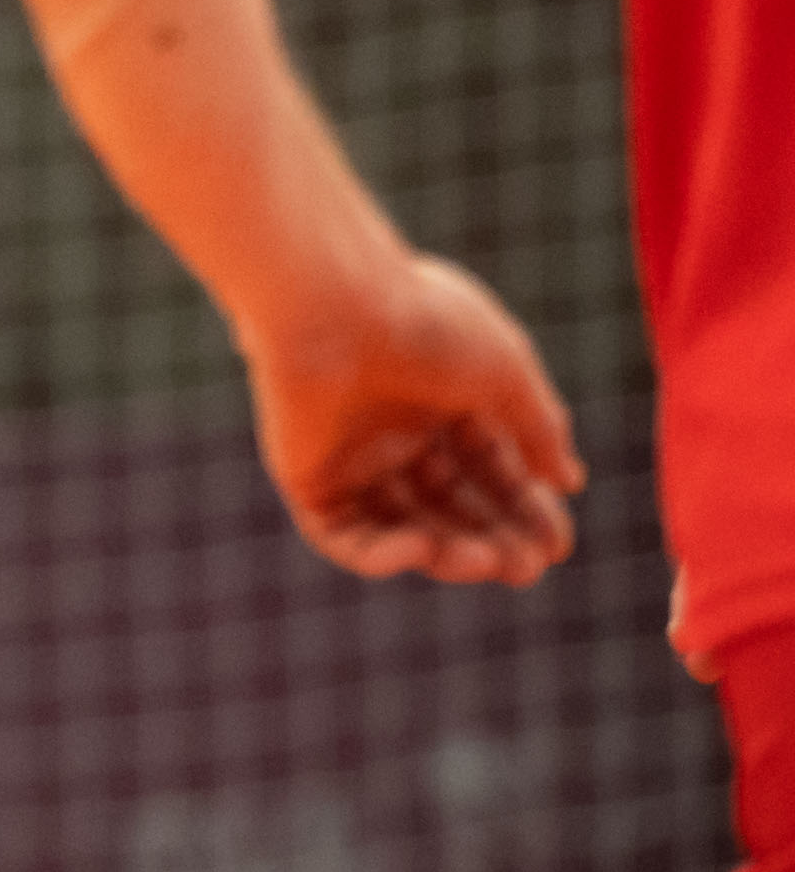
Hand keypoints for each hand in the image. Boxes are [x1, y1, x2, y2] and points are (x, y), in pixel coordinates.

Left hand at [245, 249, 581, 585]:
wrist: (331, 303)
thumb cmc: (424, 322)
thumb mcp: (506, 373)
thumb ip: (538, 427)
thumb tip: (569, 480)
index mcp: (440, 397)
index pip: (489, 470)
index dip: (525, 511)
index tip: (558, 546)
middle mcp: (391, 429)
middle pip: (449, 505)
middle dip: (492, 541)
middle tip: (526, 569)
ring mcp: (345, 454)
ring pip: (401, 526)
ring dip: (447, 553)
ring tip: (486, 562)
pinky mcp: (301, 474)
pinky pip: (340, 533)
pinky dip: (379, 555)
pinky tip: (420, 549)